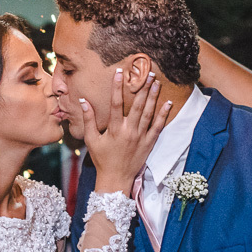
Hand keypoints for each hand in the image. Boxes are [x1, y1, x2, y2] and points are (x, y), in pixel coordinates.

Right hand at [82, 69, 172, 192]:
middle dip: (143, 87)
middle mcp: (129, 131)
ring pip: (149, 113)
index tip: (119, 72)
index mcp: (114, 129)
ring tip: (157, 82)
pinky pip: (158, 126)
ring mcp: (141, 137)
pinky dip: (163, 114)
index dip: (117, 87)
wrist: (116, 179)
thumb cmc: (102, 159)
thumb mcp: (91, 140)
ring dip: (153, 96)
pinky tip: (167, 103)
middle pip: (138, 105)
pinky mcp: (149, 143)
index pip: (116, 103)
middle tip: (148, 72)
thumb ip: (89, 120)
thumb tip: (84, 101)